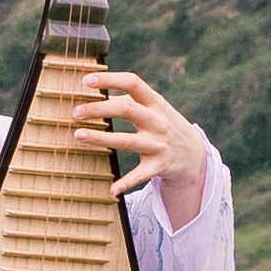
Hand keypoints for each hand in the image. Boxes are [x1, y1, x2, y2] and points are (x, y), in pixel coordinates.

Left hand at [75, 68, 211, 212]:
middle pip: (126, 109)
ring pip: (127, 140)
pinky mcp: (158, 166)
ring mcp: (158, 144)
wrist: (194, 154)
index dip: (110, 79)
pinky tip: (111, 190)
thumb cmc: (163, 124)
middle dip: (99, 109)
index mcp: (155, 102)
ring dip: (101, 139)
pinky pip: (140, 175)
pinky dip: (126, 183)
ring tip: (79, 135)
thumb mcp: (154, 108)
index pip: (133, 83)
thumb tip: (98, 92)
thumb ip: (129, 100)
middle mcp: (157, 121)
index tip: (87, 80)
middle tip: (76, 113)